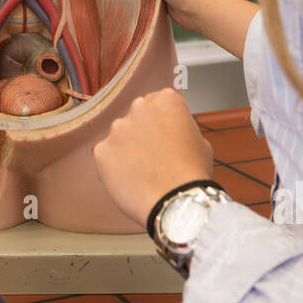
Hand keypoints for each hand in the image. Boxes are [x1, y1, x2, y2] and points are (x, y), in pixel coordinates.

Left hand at [93, 88, 213, 226]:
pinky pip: (106, 156)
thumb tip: (171, 131)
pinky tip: (131, 180)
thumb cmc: (192, 175)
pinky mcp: (102, 150)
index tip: (164, 138)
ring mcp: (117, 129)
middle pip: (136, 117)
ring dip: (127, 149)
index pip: (157, 103)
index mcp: (166, 100)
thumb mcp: (200, 141)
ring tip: (144, 173)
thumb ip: (180, 128)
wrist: (176, 203)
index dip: (161, 123)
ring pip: (120, 137)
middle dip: (142, 132)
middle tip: (154, 157)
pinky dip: (114, 167)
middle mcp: (139, 108)